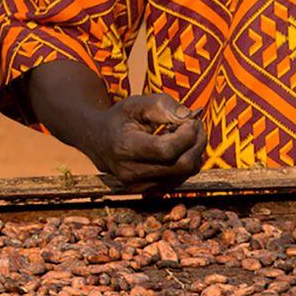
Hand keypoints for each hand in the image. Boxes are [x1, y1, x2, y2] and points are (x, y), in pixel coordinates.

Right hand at [78, 92, 208, 190]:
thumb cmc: (120, 120)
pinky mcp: (150, 191)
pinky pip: (181, 178)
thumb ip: (163, 106)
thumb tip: (189, 116)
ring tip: (184, 134)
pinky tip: (177, 148)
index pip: (167, 150)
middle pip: (182, 165)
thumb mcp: (136, 104)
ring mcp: (141, 186)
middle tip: (195, 125)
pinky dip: (186, 161)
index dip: (187, 135)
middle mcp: (131, 173)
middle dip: (196, 142)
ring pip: (186, 173)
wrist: (99, 142)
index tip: (191, 120)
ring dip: (194, 151)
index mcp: (125, 148)